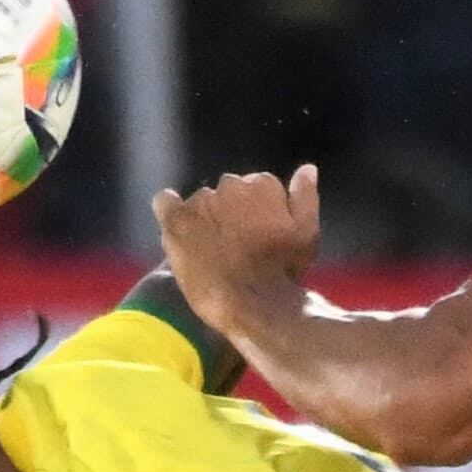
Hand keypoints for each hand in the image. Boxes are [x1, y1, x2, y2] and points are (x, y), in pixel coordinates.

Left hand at [154, 166, 322, 333]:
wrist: (252, 304)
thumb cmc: (284, 271)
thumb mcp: (307, 233)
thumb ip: (306, 197)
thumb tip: (307, 168)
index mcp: (262, 184)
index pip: (255, 187)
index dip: (256, 213)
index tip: (257, 237)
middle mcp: (231, 185)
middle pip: (226, 193)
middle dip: (229, 214)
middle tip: (234, 248)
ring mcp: (202, 202)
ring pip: (199, 203)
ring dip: (203, 219)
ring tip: (209, 252)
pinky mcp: (177, 221)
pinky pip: (164, 202)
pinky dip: (168, 210)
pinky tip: (177, 229)